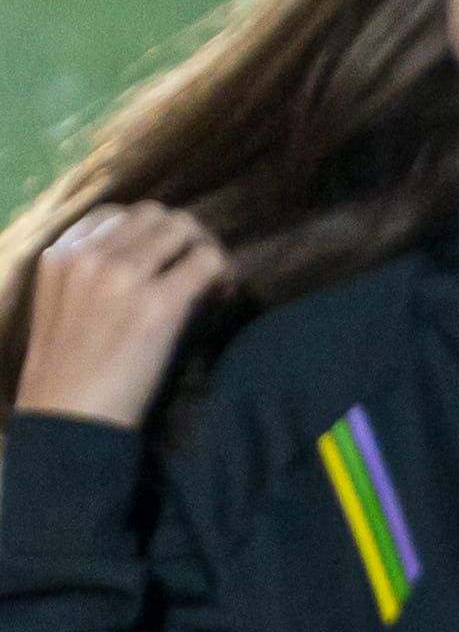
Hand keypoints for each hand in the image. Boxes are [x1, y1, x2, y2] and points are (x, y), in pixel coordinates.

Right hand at [14, 204, 229, 426]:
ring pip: (184, 229)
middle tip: (200, 269)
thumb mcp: (64, 306)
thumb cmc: (70, 370)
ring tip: (215, 284)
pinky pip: (207, 262)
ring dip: (207, 249)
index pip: (117, 214)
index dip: (150, 232)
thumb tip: (154, 258)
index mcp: (61, 256)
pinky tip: (223, 297)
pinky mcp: (157, 303)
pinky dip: (224, 273)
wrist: (69, 416)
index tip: (166, 259)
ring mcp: (122, 276)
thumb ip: (92, 275)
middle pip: (157, 215)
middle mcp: (89, 256)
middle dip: (185, 236)